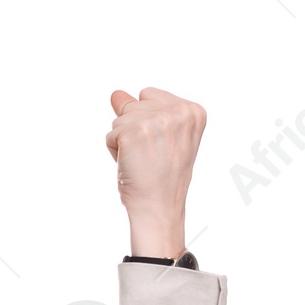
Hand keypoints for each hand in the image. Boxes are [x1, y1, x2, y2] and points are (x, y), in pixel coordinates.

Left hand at [105, 87, 205, 258]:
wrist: (159, 210)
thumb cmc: (161, 180)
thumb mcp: (160, 138)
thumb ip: (141, 111)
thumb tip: (115, 94)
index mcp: (193, 111)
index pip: (149, 95)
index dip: (147, 122)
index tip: (161, 147)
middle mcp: (178, 112)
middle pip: (134, 104)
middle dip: (134, 130)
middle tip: (150, 158)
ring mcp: (156, 121)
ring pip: (120, 119)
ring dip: (124, 142)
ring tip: (142, 163)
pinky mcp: (134, 133)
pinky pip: (111, 135)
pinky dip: (114, 152)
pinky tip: (131, 166)